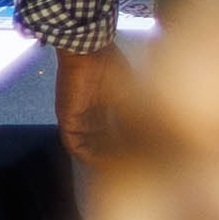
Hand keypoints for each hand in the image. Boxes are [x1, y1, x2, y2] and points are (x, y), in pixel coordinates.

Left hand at [56, 45, 136, 179]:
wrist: (89, 51)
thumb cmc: (112, 65)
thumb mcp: (130, 92)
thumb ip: (136, 112)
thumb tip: (152, 132)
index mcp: (105, 105)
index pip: (114, 131)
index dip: (124, 145)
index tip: (137, 157)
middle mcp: (90, 115)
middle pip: (101, 141)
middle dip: (114, 155)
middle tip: (127, 167)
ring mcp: (78, 118)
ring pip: (88, 145)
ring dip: (100, 158)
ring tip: (115, 169)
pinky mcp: (66, 119)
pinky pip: (74, 144)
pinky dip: (85, 154)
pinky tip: (99, 161)